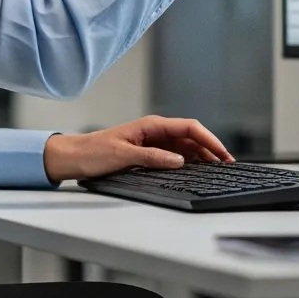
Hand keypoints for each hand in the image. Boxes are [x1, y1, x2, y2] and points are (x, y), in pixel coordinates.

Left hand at [44, 117, 232, 183]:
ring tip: (217, 170)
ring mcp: (151, 142)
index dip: (209, 139)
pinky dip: (187, 162)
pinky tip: (195, 171)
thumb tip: (179, 160)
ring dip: (201, 157)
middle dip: (210, 149)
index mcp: (150, 125)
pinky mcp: (147, 153)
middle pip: (191, 137)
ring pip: (185, 147)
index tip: (223, 154)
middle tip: (227, 166)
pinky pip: (173, 155)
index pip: (189, 127)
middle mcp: (154, 131)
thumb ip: (151, 157)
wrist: (71, 157)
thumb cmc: (91, 152)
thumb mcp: (122, 155)